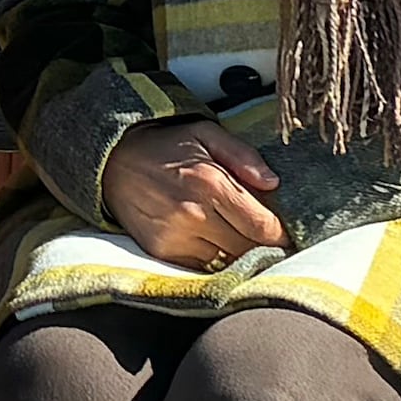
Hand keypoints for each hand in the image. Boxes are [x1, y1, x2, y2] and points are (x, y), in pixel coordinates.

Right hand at [101, 118, 286, 270]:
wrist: (112, 161)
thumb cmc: (164, 146)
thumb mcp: (206, 134)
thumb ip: (243, 156)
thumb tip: (273, 184)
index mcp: (210, 183)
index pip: (262, 226)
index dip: (282, 235)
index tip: (288, 235)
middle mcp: (193, 214)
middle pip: (248, 249)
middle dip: (264, 246)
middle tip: (270, 239)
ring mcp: (175, 237)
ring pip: (227, 261)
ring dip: (240, 254)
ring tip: (242, 240)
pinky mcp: (162, 252)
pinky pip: (203, 267)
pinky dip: (215, 259)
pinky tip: (216, 243)